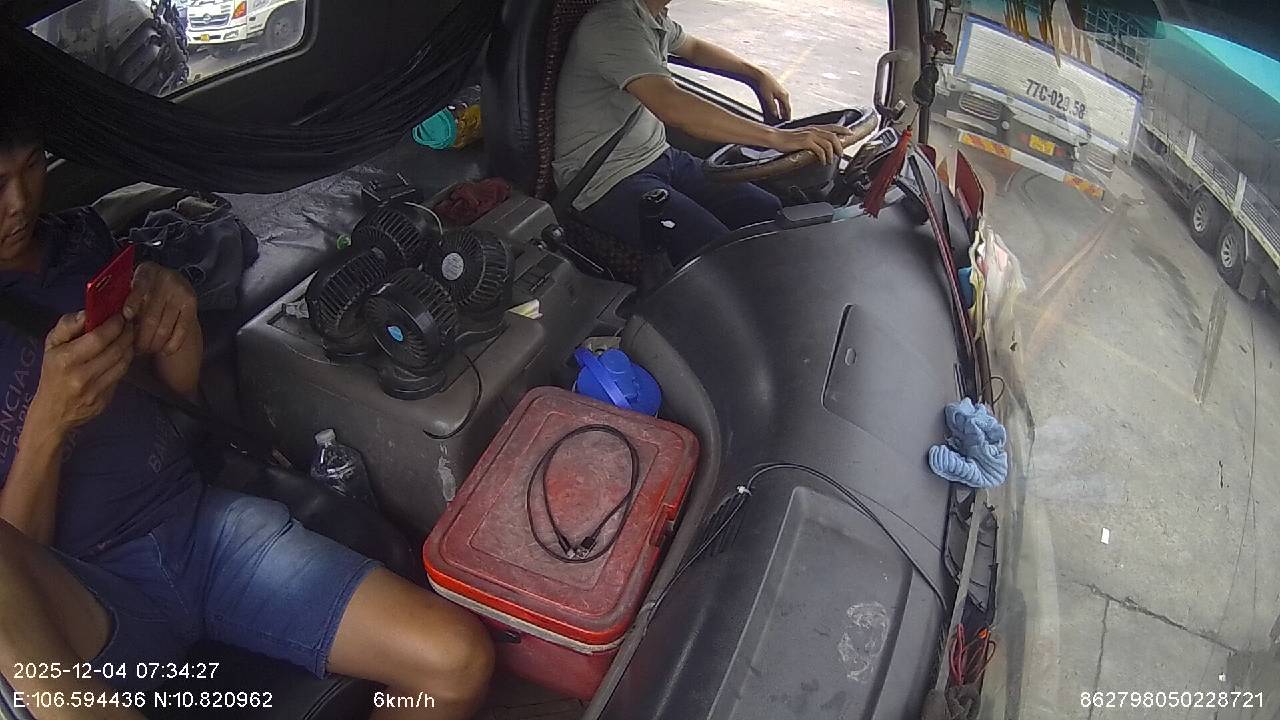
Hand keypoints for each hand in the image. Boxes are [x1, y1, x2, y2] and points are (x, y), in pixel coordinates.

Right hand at [28, 313, 134, 433]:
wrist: (53, 412)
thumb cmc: (52, 373)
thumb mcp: (52, 346)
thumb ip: (68, 326)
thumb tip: (87, 313)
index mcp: (66, 359)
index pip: (98, 338)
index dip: (114, 325)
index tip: (120, 316)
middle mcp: (82, 375)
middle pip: (115, 350)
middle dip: (126, 334)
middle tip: (129, 323)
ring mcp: (95, 390)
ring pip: (123, 363)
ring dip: (130, 347)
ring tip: (129, 336)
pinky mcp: (106, 399)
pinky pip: (121, 375)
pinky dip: (126, 361)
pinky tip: (124, 353)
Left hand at [122, 262, 197, 355]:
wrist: (170, 280)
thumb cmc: (144, 288)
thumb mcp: (132, 286)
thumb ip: (124, 300)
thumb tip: (115, 322)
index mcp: (146, 272)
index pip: (139, 289)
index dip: (132, 304)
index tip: (126, 317)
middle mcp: (166, 279)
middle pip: (151, 316)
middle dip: (141, 338)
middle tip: (135, 349)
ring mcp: (180, 292)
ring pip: (165, 327)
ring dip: (154, 344)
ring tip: (146, 350)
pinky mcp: (191, 304)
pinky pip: (182, 329)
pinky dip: (172, 343)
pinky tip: (165, 351)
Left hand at [754, 70, 791, 121]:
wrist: (760, 75)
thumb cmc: (763, 85)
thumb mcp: (767, 98)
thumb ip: (771, 107)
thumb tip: (775, 116)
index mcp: (784, 96)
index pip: (788, 110)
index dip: (787, 118)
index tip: (786, 125)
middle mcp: (784, 95)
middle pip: (786, 109)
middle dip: (784, 116)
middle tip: (783, 125)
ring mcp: (781, 93)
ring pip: (782, 106)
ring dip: (780, 113)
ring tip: (779, 120)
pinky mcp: (776, 92)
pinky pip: (778, 103)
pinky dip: (777, 108)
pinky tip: (773, 112)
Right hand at [767, 124, 856, 164]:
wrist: (775, 137)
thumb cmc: (786, 139)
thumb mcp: (802, 136)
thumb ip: (811, 138)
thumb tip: (819, 145)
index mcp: (814, 128)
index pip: (832, 126)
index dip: (842, 129)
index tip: (850, 133)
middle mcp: (813, 129)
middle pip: (833, 135)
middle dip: (840, 145)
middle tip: (840, 154)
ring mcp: (810, 135)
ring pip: (828, 143)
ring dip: (832, 153)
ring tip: (830, 160)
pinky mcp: (806, 142)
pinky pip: (820, 150)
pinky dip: (823, 157)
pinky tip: (822, 161)